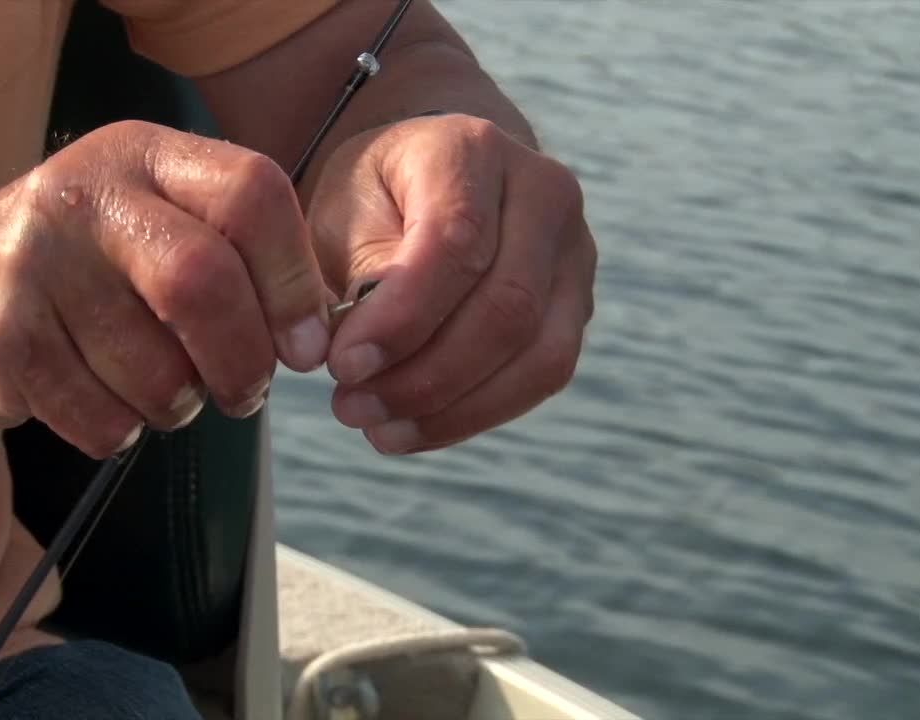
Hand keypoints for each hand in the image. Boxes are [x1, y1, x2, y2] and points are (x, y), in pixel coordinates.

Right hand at [0, 120, 330, 456]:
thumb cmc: (60, 274)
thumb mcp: (135, 224)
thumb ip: (223, 253)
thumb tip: (313, 336)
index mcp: (139, 154)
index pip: (253, 193)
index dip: (295, 279)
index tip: (304, 344)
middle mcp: (83, 192)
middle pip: (205, 281)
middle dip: (242, 360)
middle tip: (243, 393)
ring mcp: (32, 261)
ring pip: (157, 368)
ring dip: (175, 404)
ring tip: (155, 392)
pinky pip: (101, 417)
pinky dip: (118, 432)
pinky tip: (96, 405)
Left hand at [308, 113, 595, 453]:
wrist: (431, 180)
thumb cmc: (375, 199)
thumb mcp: (341, 213)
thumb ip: (356, 272)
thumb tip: (357, 359)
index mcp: (473, 149)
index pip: (456, 242)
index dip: (402, 317)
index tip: (341, 366)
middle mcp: (543, 191)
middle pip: (507, 306)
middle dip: (425, 375)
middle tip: (349, 407)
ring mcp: (573, 250)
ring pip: (539, 353)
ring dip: (453, 408)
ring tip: (378, 429)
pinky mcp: (578, 304)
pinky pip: (543, 375)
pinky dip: (476, 413)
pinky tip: (415, 427)